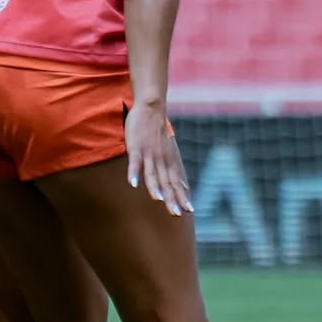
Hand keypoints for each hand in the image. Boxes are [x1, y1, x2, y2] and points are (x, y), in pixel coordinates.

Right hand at [125, 100, 192, 216]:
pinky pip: (135, 162)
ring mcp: (149, 154)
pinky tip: (133, 184)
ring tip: (157, 200)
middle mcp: (161, 160)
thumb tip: (184, 187)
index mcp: (169, 163)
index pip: (177, 183)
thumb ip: (174, 171)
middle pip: (166, 182)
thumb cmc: (159, 132)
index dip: (182, 196)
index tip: (189, 211)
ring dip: (154, 187)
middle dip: (171, 198)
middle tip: (176, 213)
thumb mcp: (171, 153)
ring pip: (152, 174)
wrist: (152, 108)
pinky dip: (134, 173)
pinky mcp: (136, 147)